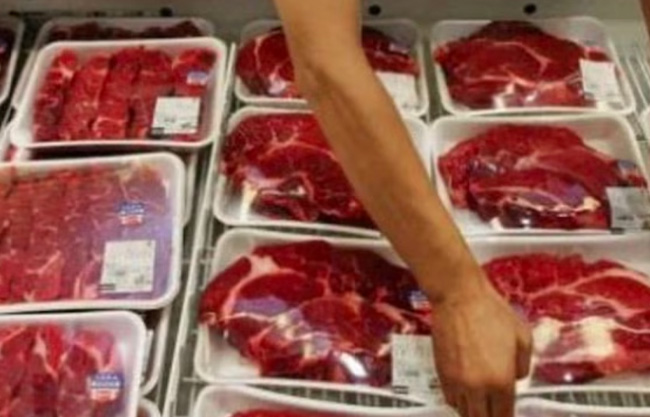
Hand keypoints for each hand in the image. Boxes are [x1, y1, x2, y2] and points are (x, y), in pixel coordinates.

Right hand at [430, 277, 531, 416]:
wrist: (459, 297)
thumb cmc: (492, 312)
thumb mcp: (522, 337)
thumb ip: (523, 366)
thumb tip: (515, 377)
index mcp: (501, 381)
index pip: (504, 415)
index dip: (506, 416)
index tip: (507, 411)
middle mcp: (478, 388)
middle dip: (490, 415)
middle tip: (495, 408)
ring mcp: (456, 382)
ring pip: (464, 411)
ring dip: (474, 409)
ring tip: (481, 401)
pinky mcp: (441, 373)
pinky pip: (450, 398)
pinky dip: (459, 399)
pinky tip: (466, 390)